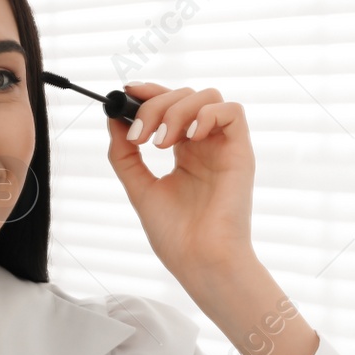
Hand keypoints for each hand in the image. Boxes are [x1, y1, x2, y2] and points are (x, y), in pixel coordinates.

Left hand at [105, 82, 255, 281]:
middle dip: (156, 106)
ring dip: (178, 110)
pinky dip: (208, 114)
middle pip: (184, 96)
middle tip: (140, 136)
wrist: (200, 261)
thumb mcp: (139, 188)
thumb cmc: (177, 236)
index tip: (126, 92)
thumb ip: (125, 154)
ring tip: (161, 143)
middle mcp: (205, 146)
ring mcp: (223, 148)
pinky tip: (190, 138)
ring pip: (208, 97)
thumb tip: (114, 118)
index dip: (150, 92)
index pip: (170, 106)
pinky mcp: (241, 154)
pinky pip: (233, 111)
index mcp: (184, 153)